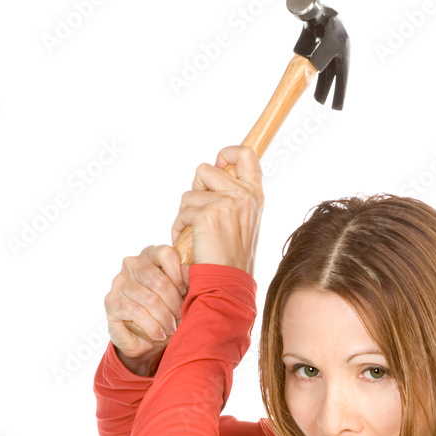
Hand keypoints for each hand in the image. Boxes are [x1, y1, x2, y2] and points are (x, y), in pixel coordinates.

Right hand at [104, 244, 187, 361]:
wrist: (146, 338)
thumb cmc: (167, 309)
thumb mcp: (182, 295)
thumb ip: (186, 279)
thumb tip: (189, 270)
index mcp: (150, 255)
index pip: (165, 253)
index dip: (179, 275)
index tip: (185, 292)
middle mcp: (132, 264)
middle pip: (159, 281)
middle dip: (174, 304)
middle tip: (181, 317)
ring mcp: (119, 281)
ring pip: (149, 299)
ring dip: (165, 318)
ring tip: (172, 328)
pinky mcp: (111, 301)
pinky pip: (136, 313)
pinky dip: (152, 327)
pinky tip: (160, 334)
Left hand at [170, 145, 264, 275]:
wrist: (228, 281)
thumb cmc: (232, 255)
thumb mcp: (243, 221)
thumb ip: (234, 196)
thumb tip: (215, 170)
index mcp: (255, 195)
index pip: (246, 154)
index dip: (227, 154)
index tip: (218, 166)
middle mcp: (244, 195)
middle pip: (205, 169)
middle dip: (197, 191)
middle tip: (202, 215)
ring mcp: (226, 203)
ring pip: (190, 192)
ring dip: (187, 212)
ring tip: (197, 233)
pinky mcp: (207, 215)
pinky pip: (182, 211)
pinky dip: (180, 227)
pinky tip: (190, 241)